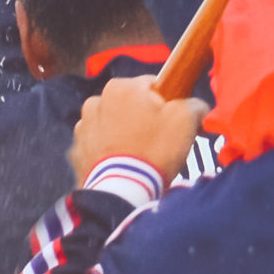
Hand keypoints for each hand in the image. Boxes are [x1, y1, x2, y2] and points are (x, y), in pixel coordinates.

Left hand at [69, 73, 204, 185]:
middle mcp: (95, 102)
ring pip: (112, 125)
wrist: (122, 188)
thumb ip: (193, 104)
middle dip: (143, 118)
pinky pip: (99, 146)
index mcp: (120, 87)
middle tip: (158, 140)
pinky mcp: (76, 152)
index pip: (152, 85)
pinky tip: (123, 164)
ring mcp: (82, 127)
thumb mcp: (185, 119)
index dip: (167, 103)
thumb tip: (197, 106)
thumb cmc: (154, 148)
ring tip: (139, 154)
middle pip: (130, 105)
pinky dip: (110, 151)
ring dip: (124, 134)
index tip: (173, 121)